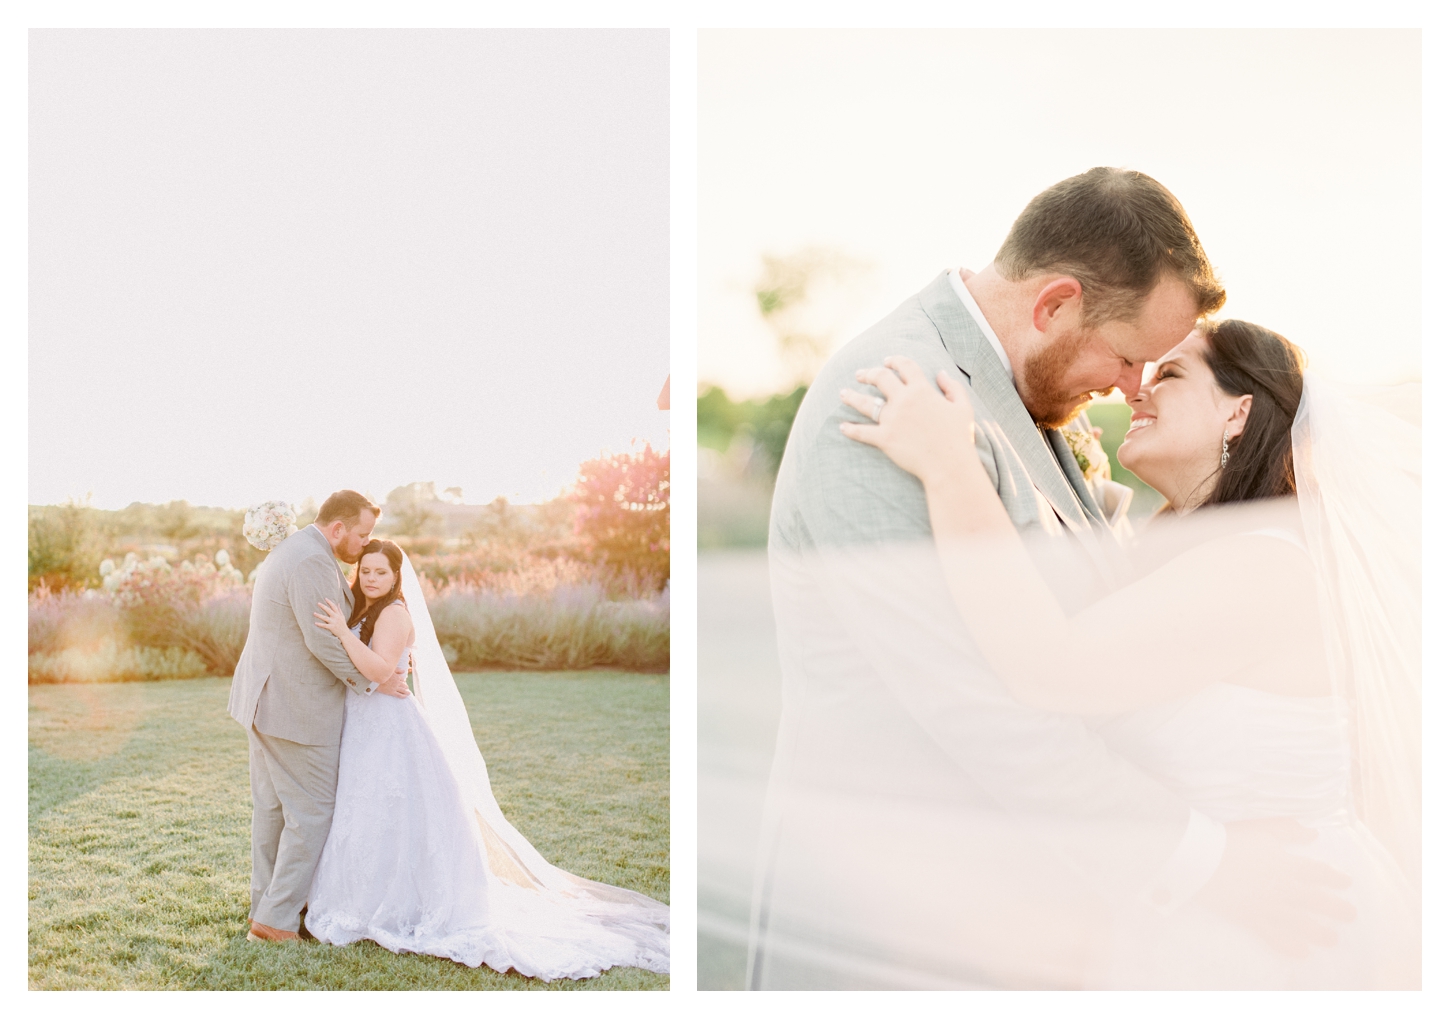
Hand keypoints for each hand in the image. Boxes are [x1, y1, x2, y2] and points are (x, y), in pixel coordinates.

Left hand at [312, 598, 349, 638]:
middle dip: (323, 606)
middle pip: (329, 610)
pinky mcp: (331, 627)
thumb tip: (338, 603)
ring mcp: (333, 622)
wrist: (345, 633)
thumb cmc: (343, 625)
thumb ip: (339, 610)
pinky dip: (320, 624)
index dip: (330, 602)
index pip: (334, 606)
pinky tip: (315, 623)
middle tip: (318, 603)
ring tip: (314, 613)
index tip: (325, 598)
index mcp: (338, 614)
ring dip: (319, 615)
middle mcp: (336, 617)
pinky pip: (325, 625)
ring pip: (325, 618)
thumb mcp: (342, 616)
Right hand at [377, 664, 410, 698]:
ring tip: (408, 693)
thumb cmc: (382, 674)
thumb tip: (404, 671)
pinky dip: (403, 696)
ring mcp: (395, 688)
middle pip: (404, 685)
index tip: (404, 683)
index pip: (402, 679)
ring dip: (406, 692)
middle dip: (405, 686)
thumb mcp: (390, 670)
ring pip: (403, 690)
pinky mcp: (391, 692)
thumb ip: (397, 670)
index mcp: (397, 677)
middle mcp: (397, 682)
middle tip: (406, 688)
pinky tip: (405, 696)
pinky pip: (399, 695)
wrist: (375, 680)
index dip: (403, 681)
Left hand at [839, 355, 978, 485]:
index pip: (905, 366)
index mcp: (922, 390)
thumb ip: (953, 387)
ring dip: (852, 396)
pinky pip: (862, 432)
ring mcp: (892, 419)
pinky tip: (842, 427)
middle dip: (868, 374)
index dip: (895, 360)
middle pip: (880, 378)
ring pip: (865, 402)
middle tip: (859, 374)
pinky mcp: (884, 438)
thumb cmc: (959, 437)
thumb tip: (941, 373)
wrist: (950, 464)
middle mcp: (904, 400)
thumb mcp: (963, 407)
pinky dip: (850, 429)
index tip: (887, 361)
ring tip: (842, 393)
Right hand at [1194, 818, 1355, 957]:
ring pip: (1300, 923)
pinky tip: (1302, 952)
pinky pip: (1273, 936)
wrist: (1201, 859)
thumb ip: (1289, 829)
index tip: (1346, 882)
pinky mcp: (1251, 919)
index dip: (1335, 877)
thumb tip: (1313, 833)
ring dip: (1320, 932)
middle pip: (1316, 900)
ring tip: (1333, 938)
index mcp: (1286, 864)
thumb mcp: (1262, 827)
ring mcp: (1268, 907)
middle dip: (1336, 908)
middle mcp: (1282, 888)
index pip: (1318, 872)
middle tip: (1351, 915)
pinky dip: (1289, 946)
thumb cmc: (1231, 839)